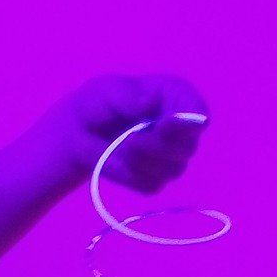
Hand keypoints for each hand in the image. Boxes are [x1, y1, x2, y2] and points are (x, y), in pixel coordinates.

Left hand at [48, 74, 209, 193]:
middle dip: (156, 146)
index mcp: (176, 96)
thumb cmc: (96, 103)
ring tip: (119, 146)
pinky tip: (119, 162)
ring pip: (172, 169)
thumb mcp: (108, 91)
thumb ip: (130, 97)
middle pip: (188, 146)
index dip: (187, 122)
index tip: (163, 126)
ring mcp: (173, 155)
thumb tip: (150, 103)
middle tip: (129, 139)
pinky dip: (132, 177)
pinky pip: (152, 185)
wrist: (78, 131)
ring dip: (141, 162)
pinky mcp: (157, 178)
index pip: (198, 112)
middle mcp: (182, 127)